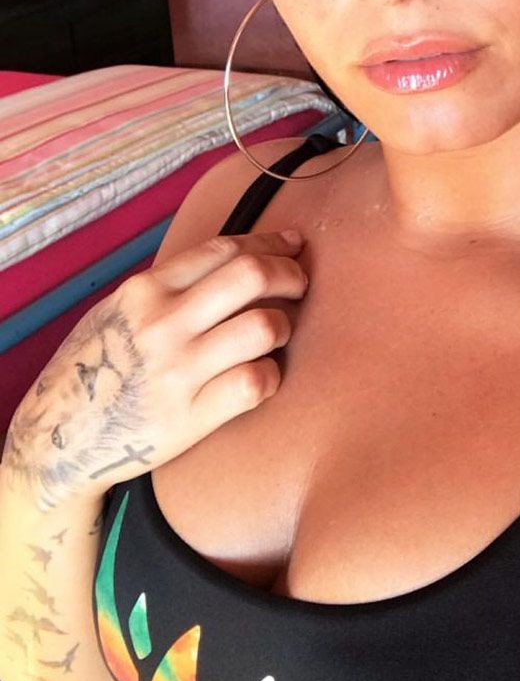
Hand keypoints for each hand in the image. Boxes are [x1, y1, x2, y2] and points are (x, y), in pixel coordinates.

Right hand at [2, 231, 307, 507]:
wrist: (59, 437)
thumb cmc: (96, 368)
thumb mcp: (120, 311)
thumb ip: (169, 287)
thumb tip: (234, 260)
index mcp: (146, 290)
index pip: (225, 249)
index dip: (269, 243)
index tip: (292, 245)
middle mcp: (163, 324)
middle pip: (252, 276)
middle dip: (290, 274)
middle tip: (300, 285)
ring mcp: (178, 371)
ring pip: (264, 327)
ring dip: (284, 327)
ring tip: (277, 335)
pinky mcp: (191, 416)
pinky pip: (257, 383)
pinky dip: (271, 376)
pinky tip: (262, 376)